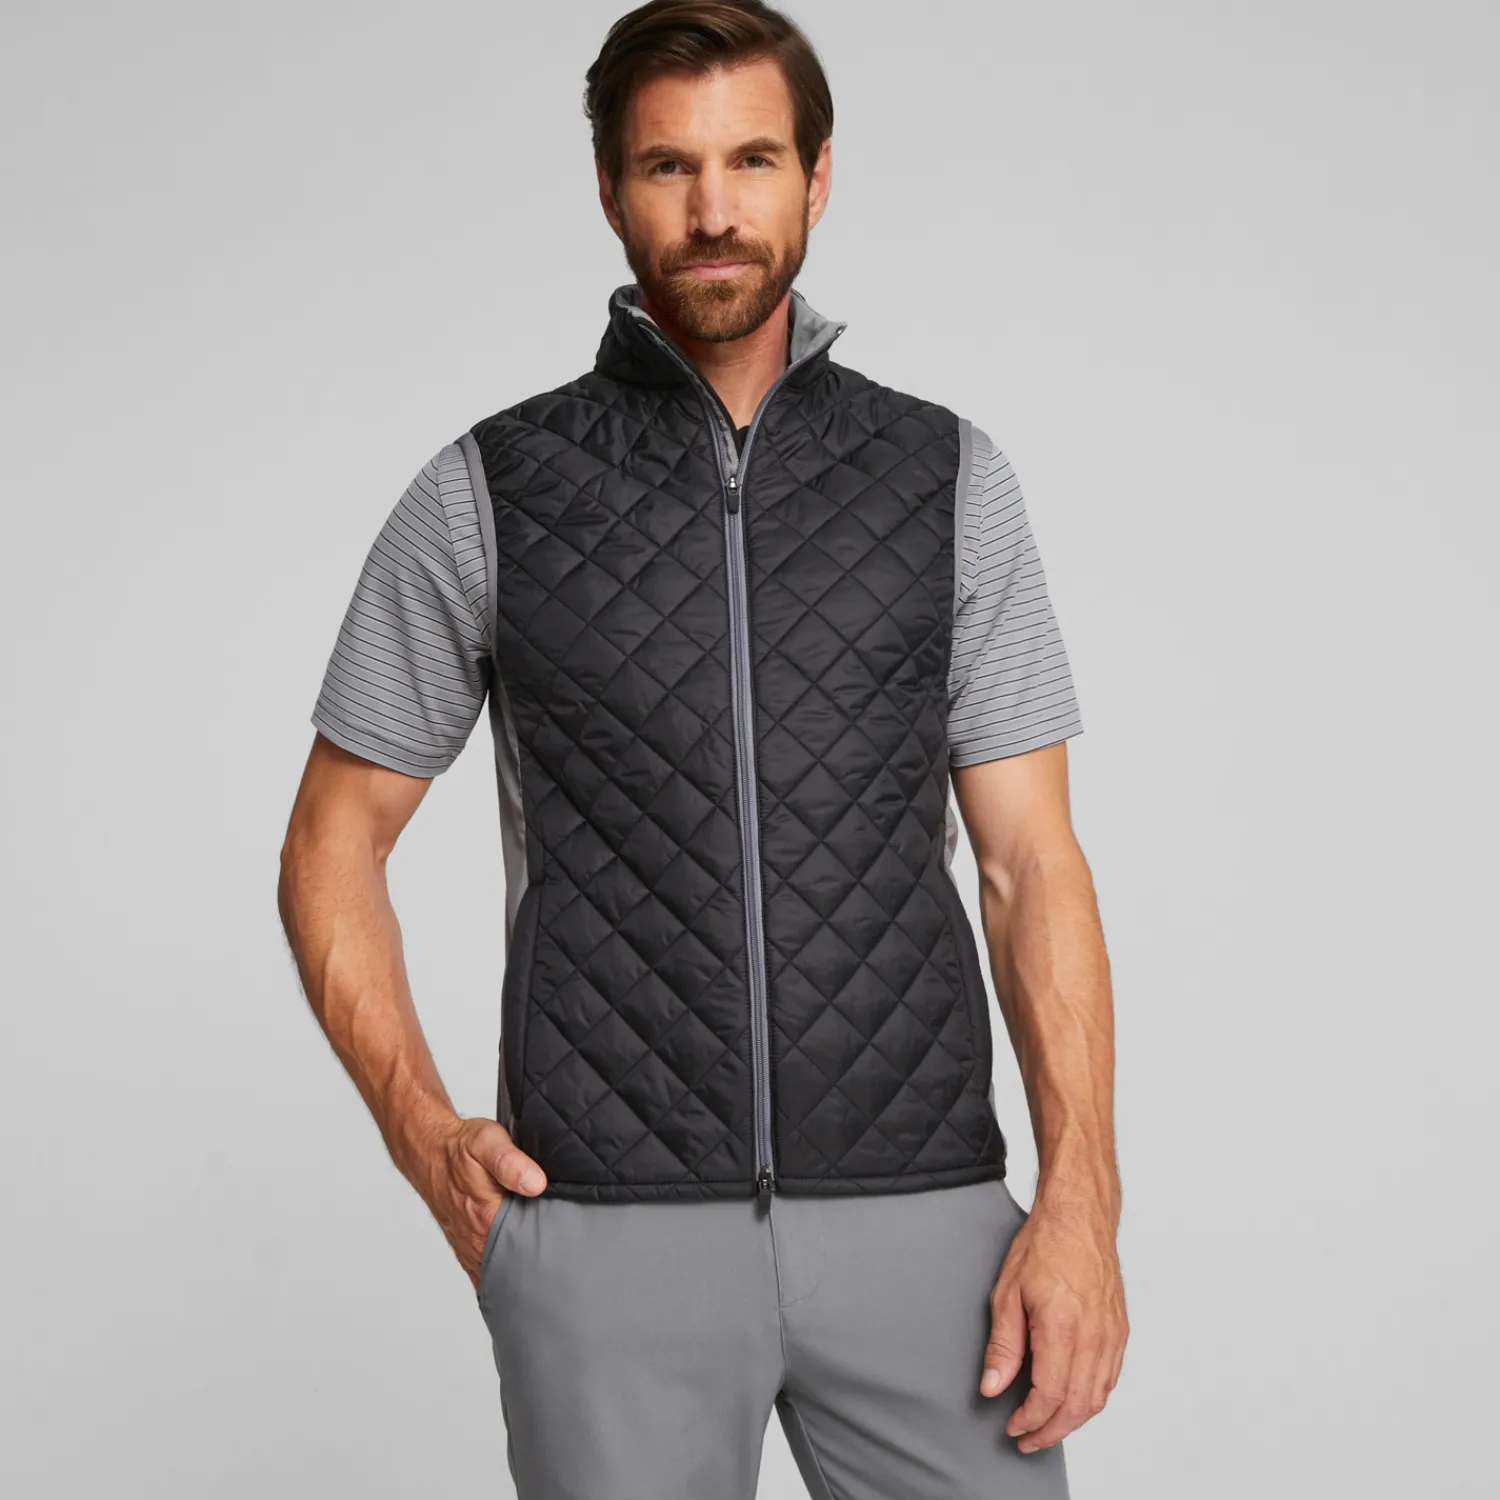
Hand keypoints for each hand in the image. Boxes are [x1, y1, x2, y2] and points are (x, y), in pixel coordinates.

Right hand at [420, 1115, 547, 1290]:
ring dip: (520, 1274)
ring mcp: (470, 1246)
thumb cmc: (460, 1147)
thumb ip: (511, 1163)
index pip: (525, 1251)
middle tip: (563, 1262)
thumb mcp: (488, 1142)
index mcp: (486, 1217)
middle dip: (538, 1269)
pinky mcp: (466, 1247)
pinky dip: (502, 1274)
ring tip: (546, 1269)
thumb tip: (536, 1183)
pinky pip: (485, 1273)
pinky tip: (519, 1270)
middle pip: (514, 1268)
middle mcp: (476, 1239)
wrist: (430, 1151)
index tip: (568, 1251)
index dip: (548, 1253)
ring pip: (499, 1274)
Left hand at [980, 1196, 1128, 1453]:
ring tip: (1045, 1426)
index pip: (1049, 1395)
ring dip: (1071, 1420)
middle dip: (1050, 1431)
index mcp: (1063, 1327)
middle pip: (1077, 1406)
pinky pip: (1109, 1379)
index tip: (1013, 1427)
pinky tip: (1071, 1400)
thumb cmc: (1044, 1245)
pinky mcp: (1120, 1331)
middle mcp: (1094, 1336)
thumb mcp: (1007, 1292)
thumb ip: (1002, 1346)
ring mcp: (1112, 1335)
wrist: (1079, 1217)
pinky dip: (1090, 1399)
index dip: (1030, 1420)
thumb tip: (992, 1387)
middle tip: (1027, 1439)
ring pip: (1097, 1397)